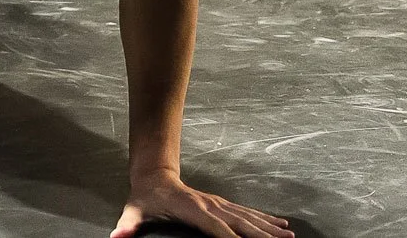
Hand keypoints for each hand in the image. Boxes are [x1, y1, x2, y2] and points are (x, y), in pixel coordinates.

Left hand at [114, 172, 292, 237]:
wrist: (153, 175)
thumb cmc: (145, 198)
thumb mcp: (133, 211)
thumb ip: (128, 224)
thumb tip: (118, 235)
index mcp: (192, 209)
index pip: (216, 227)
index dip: (232, 237)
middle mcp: (210, 204)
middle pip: (240, 221)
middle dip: (262, 233)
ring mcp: (217, 203)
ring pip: (248, 216)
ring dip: (269, 227)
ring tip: (289, 235)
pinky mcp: (221, 204)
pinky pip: (246, 212)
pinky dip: (264, 219)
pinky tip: (279, 225)